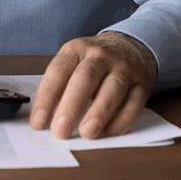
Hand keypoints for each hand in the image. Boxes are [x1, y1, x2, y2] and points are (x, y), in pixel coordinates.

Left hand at [30, 31, 157, 139]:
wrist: (130, 46)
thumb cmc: (93, 60)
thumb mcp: (73, 60)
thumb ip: (60, 84)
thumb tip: (44, 117)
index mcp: (76, 49)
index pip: (58, 71)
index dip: (46, 97)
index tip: (38, 122)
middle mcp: (100, 56)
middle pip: (85, 79)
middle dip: (71, 106)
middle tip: (60, 130)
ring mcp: (124, 68)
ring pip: (112, 89)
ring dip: (99, 113)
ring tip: (86, 133)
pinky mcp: (142, 83)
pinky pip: (134, 102)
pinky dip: (122, 120)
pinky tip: (109, 132)